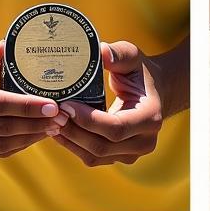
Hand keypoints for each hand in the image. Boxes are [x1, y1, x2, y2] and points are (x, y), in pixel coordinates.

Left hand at [55, 41, 163, 166]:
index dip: (88, 120)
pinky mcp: (120, 158)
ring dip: (71, 140)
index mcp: (151, 117)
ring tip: (53, 121)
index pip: (116, 128)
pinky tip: (61, 130)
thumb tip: (101, 52)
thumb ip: (119, 54)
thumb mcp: (133, 59)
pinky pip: (93, 158)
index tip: (66, 105)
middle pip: (102, 146)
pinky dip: (75, 145)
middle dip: (74, 131)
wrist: (156, 92)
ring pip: (95, 155)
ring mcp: (133, 154)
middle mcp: (145, 141)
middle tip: (53, 113)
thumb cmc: (141, 73)